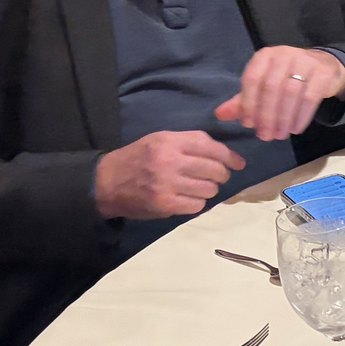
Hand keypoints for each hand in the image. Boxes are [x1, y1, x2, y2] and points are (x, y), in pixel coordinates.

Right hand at [94, 130, 245, 219]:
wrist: (106, 182)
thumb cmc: (137, 158)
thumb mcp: (159, 140)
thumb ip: (189, 142)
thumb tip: (223, 153)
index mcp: (170, 142)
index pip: (211, 147)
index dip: (230, 156)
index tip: (239, 163)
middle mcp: (170, 161)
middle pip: (214, 169)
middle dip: (222, 175)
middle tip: (218, 177)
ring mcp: (167, 184)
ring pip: (209, 189)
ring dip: (209, 190)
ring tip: (199, 187)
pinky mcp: (165, 204)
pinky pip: (197, 205)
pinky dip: (197, 203)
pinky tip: (188, 198)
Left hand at [215, 46, 344, 142]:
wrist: (322, 67)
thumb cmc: (286, 78)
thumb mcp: (263, 86)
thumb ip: (243, 100)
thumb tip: (219, 115)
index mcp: (264, 56)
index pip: (252, 79)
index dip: (248, 103)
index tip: (248, 125)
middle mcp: (284, 54)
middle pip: (271, 87)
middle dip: (267, 115)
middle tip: (265, 136)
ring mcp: (305, 61)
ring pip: (291, 93)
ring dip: (284, 118)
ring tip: (280, 135)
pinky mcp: (322, 72)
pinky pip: (310, 97)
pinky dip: (301, 116)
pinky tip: (296, 129)